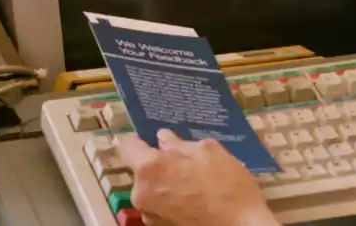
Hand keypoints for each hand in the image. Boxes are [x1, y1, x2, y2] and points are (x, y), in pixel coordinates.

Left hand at [118, 130, 279, 225]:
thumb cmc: (228, 189)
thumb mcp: (210, 153)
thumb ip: (180, 144)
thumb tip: (163, 138)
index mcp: (150, 168)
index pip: (127, 146)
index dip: (139, 140)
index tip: (153, 140)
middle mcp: (142, 194)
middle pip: (141, 171)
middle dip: (158, 165)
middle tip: (185, 164)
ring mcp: (150, 216)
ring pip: (151, 191)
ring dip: (165, 186)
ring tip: (193, 186)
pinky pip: (160, 209)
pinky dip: (171, 203)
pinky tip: (194, 202)